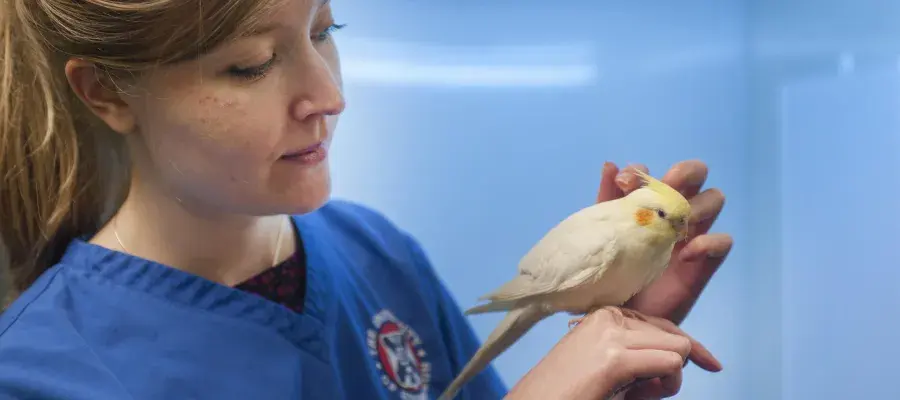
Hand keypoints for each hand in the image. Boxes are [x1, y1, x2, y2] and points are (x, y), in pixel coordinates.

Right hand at [506, 307, 709, 399]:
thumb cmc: (566, 392)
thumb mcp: (606, 365)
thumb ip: (638, 355)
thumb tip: (677, 358)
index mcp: (604, 315)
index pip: (663, 324)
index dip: (690, 347)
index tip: (711, 364)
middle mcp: (609, 317)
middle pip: (674, 336)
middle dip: (672, 368)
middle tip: (643, 392)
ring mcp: (612, 335)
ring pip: (677, 348)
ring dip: (668, 379)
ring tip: (631, 394)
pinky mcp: (615, 359)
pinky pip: (670, 364)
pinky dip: (664, 385)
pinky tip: (635, 394)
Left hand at [596, 160, 732, 324]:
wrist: (618, 320)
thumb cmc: (610, 276)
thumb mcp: (603, 238)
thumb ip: (606, 202)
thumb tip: (610, 165)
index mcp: (644, 206)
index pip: (651, 174)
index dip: (640, 172)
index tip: (624, 184)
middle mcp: (671, 215)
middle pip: (694, 176)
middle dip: (685, 172)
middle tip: (665, 191)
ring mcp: (690, 237)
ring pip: (714, 199)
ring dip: (699, 204)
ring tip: (676, 225)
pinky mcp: (703, 264)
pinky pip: (723, 242)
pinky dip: (709, 242)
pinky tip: (686, 255)